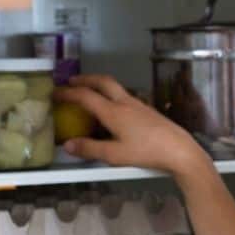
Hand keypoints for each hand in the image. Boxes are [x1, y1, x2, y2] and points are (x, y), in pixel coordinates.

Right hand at [53, 74, 203, 174]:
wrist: (180, 150)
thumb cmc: (147, 153)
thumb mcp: (115, 155)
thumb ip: (90, 149)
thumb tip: (68, 145)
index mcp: (114, 112)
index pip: (85, 96)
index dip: (67, 92)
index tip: (54, 92)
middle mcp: (126, 103)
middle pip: (102, 82)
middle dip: (85, 79)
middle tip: (72, 81)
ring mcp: (139, 105)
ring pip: (115, 87)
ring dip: (99, 85)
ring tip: (90, 92)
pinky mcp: (148, 110)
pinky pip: (124, 96)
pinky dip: (111, 95)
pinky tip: (112, 108)